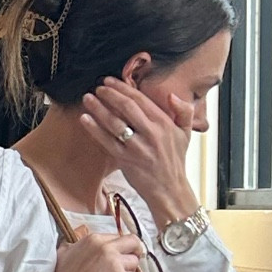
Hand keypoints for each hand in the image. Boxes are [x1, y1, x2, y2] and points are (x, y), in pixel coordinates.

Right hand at [36, 223, 146, 271]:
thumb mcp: (65, 252)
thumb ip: (75, 243)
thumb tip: (76, 238)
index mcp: (94, 239)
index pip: (117, 236)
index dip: (121, 245)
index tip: (122, 252)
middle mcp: (107, 248)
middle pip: (133, 242)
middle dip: (136, 250)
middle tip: (134, 258)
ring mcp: (115, 264)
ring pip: (135, 262)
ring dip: (132, 269)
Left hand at [79, 76, 199, 220]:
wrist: (170, 190)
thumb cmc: (175, 162)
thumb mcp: (186, 134)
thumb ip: (184, 111)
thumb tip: (172, 95)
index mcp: (163, 123)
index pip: (140, 99)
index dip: (123, 88)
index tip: (110, 81)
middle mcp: (150, 133)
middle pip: (126, 107)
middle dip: (109, 94)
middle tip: (97, 87)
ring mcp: (137, 147)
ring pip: (114, 123)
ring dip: (98, 108)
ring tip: (87, 99)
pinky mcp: (125, 160)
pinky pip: (106, 142)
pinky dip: (94, 129)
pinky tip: (85, 119)